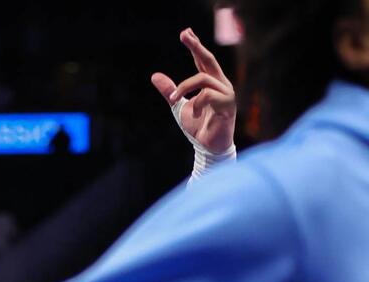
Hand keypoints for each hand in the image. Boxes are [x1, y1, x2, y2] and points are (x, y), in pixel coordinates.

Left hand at [151, 28, 235, 153]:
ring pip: (204, 79)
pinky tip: (194, 114)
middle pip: (208, 60)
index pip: (202, 61)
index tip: (186, 32)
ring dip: (184, 88)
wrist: (207, 147)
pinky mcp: (228, 105)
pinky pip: (208, 95)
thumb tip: (155, 76)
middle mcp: (221, 84)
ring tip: (175, 100)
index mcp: (211, 83)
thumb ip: (170, 91)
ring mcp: (226, 94)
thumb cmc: (197, 127)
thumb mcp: (178, 106)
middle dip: (196, 47)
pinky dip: (196, 103)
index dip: (195, 46)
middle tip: (184, 34)